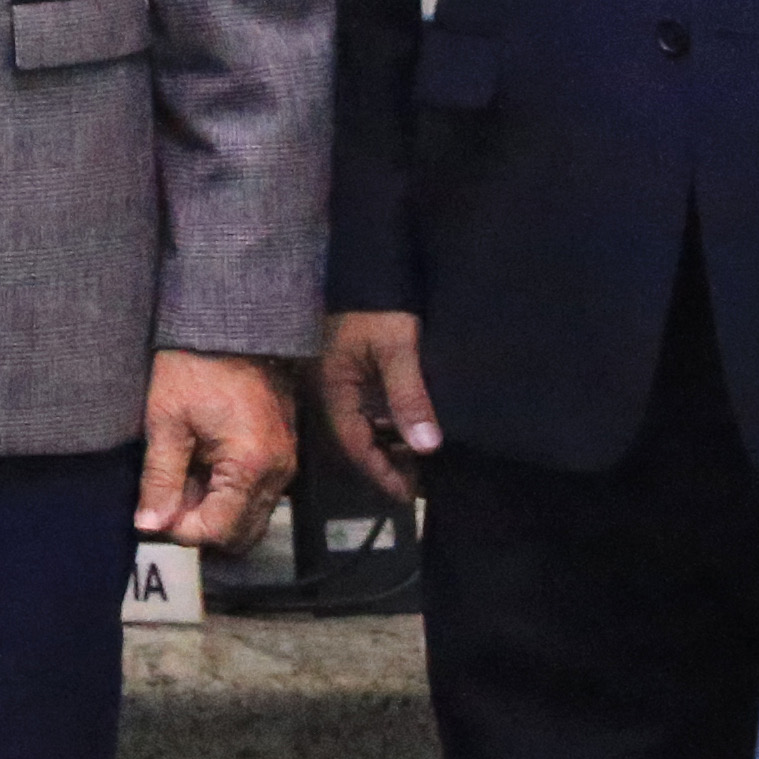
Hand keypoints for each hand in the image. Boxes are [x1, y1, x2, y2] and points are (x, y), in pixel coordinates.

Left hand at [138, 349, 300, 551]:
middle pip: (241, 533)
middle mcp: (278, 472)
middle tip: (167, 501)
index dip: (181, 529)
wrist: (230, 325)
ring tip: (182, 480)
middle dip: (201, 527)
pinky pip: (258, 494)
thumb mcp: (166, 421)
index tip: (154, 513)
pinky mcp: (281, 452)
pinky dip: (229, 494)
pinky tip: (200, 468)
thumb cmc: (194, 366)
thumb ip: (160, 478)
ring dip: (215, 512)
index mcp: (251, 466)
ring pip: (251, 516)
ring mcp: (284, 463)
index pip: (219, 530)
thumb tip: (149, 525)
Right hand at [318, 309, 441, 502]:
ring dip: (388, 444)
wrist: (367, 262)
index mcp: (332, 387)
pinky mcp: (353, 367)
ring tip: (420, 460)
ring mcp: (341, 378)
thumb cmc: (377, 305)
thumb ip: (409, 397)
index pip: (353, 443)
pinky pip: (369, 406)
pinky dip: (390, 422)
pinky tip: (411, 428)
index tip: (406, 495)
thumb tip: (427, 448)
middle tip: (418, 483)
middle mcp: (331, 388)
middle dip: (385, 463)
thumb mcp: (397, 350)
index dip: (380, 472)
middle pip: (356, 438)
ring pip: (364, 423)